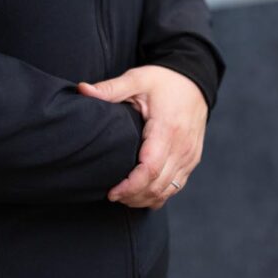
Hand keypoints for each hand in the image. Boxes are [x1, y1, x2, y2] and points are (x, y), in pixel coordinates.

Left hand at [77, 66, 207, 208]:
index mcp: (167, 129)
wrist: (195, 80)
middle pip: (158, 185)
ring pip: (169, 190)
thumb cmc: (163, 80)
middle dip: (134, 196)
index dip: (130, 186)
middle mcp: (182, 147)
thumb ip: (110, 88)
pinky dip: (159, 194)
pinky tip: (142, 194)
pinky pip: (177, 186)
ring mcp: (190, 156)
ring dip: (145, 198)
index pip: (150, 169)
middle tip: (112, 195)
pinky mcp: (192, 159)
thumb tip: (82, 89)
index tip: (111, 191)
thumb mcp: (136, 79)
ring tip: (123, 197)